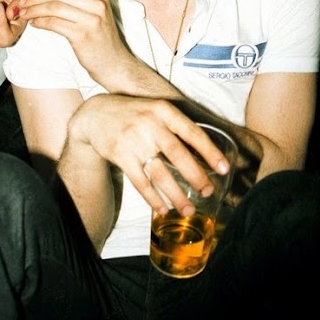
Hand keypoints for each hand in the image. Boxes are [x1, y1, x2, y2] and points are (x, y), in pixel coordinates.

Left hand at [12, 0, 136, 84]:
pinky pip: (54, 23)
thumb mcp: (95, 14)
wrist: (114, 64)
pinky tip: (34, 24)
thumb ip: (76, 1)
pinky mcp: (83, 34)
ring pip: (54, 7)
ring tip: (23, 13)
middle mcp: (98, 3)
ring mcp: (91, 19)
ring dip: (35, 10)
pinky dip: (41, 22)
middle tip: (21, 1)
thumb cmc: (100, 39)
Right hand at [66, 94, 230, 216]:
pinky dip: (153, 198)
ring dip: (177, 195)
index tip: (224, 168)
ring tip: (189, 209)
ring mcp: (134, 140)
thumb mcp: (155, 110)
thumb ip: (175, 126)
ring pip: (160, 173)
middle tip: (209, 191)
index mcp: (163, 110)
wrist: (94, 114)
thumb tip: (204, 154)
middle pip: (178, 154)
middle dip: (197, 176)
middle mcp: (150, 124)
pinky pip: (141, 182)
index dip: (210, 151)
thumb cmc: (133, 114)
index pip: (192, 132)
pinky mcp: (120, 155)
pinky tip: (163, 209)